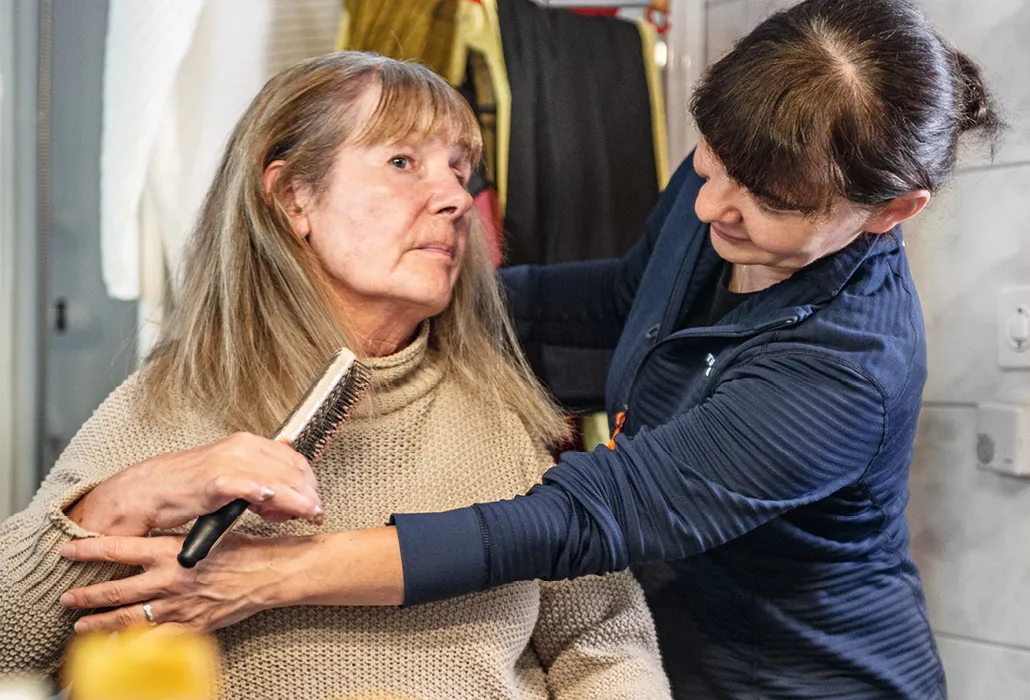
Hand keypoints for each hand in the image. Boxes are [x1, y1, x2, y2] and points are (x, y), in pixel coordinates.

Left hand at [60, 533, 305, 633]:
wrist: (268, 574)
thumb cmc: (242, 550)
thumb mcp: (206, 533)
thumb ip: (176, 539)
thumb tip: (151, 537)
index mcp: (171, 551)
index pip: (118, 549)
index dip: (89, 550)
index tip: (69, 549)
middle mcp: (169, 580)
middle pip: (115, 591)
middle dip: (86, 595)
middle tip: (67, 596)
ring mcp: (178, 606)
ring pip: (128, 619)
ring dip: (100, 623)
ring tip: (81, 624)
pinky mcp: (190, 626)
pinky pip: (154, 640)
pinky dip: (133, 645)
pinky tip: (120, 646)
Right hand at [67, 432, 324, 535]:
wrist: (147, 491)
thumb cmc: (186, 487)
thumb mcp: (230, 476)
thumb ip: (257, 480)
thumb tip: (281, 493)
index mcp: (247, 444)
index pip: (294, 459)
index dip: (310, 482)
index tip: (315, 502)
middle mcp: (242, 448)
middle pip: (293, 470)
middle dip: (309, 495)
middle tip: (313, 514)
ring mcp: (228, 462)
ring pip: (278, 479)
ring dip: (297, 501)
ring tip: (303, 516)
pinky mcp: (213, 480)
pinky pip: (246, 485)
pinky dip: (264, 493)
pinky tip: (273, 502)